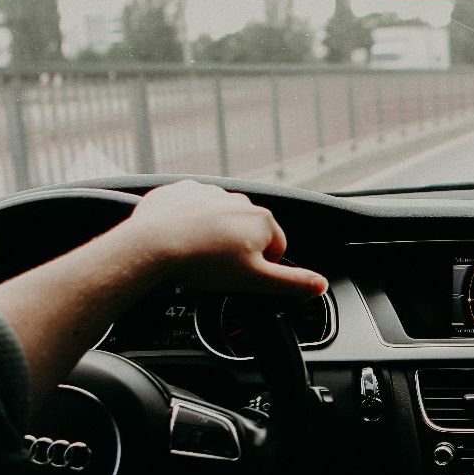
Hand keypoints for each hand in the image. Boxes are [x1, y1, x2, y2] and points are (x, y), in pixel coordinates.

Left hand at [116, 180, 325, 297]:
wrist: (153, 244)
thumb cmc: (204, 263)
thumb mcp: (255, 281)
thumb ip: (291, 283)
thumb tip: (320, 285)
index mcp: (262, 221)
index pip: (275, 247)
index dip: (260, 267)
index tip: (241, 275)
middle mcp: (240, 200)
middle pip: (247, 231)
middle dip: (236, 249)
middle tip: (217, 268)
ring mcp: (209, 191)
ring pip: (219, 219)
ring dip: (213, 234)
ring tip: (195, 253)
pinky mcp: (181, 189)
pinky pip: (191, 207)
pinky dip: (187, 221)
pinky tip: (179, 237)